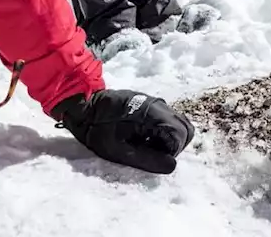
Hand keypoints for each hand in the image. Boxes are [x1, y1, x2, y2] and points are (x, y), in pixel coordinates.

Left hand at [53, 89, 193, 173]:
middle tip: (152, 154)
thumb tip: (171, 166)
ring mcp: (158, 103)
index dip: (171, 152)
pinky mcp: (153, 105)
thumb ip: (146, 159)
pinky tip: (143, 138)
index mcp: (152, 113)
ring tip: (147, 147)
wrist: (84, 105)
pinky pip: (169, 121)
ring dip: (169, 140)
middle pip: (185, 129)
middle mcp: (160, 105)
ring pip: (180, 125)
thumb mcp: (117, 150)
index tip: (152, 157)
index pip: (180, 135)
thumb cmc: (96, 128)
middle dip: (174, 147)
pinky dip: (163, 133)